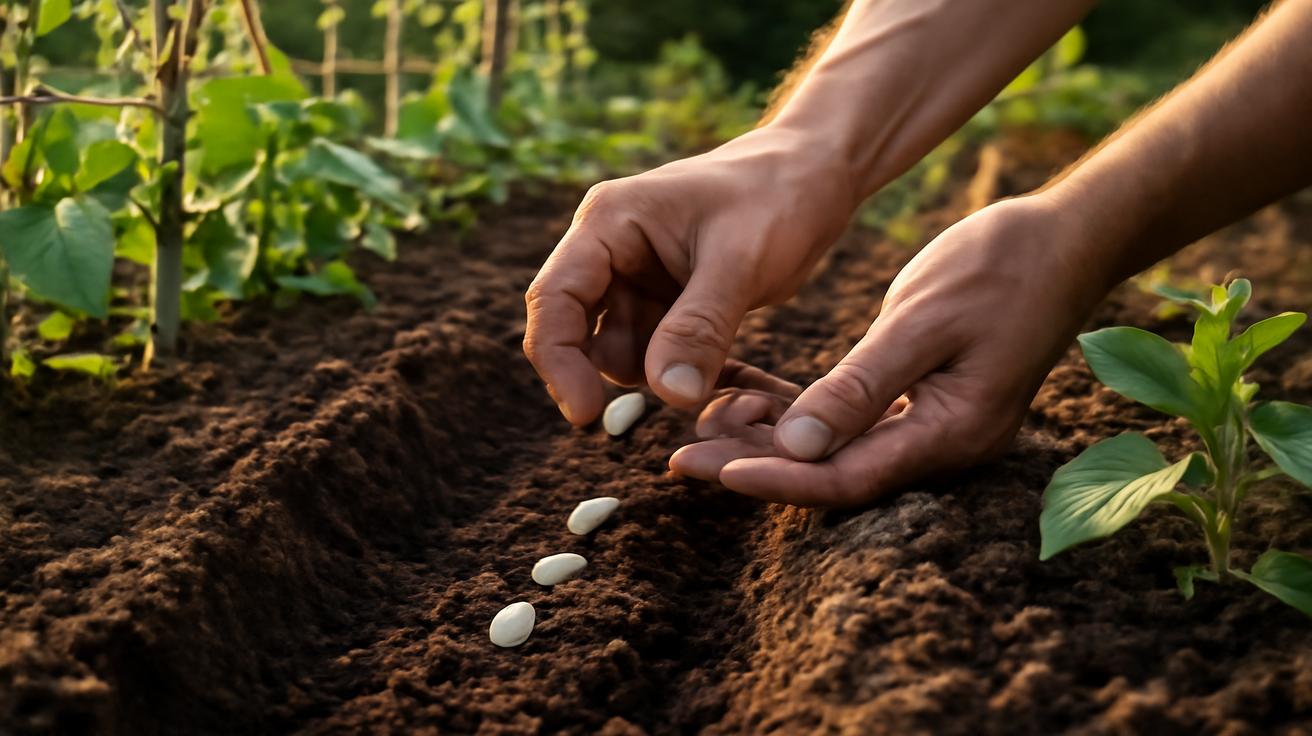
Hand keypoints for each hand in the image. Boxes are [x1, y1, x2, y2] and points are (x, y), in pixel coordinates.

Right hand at [523, 125, 855, 424]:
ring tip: (725, 373)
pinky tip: (736, 380)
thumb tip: (667, 396)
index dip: (559, 362)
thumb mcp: (741, 261)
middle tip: (680, 394)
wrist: (816, 176)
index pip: (554, 299)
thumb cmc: (779, 196)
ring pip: (622, 354)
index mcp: (608, 223)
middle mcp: (610, 252)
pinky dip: (689, 376)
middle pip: (578, 334)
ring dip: (661, 378)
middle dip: (619, 373)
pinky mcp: (667, 306)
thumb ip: (700, 327)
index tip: (586, 416)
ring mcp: (637, 281)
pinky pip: (660, 358)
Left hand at [672, 195, 1109, 505]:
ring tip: (703, 422)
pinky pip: (850, 420)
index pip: (848, 479)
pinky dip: (799, 412)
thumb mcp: (923, 319)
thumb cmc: (1000, 268)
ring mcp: (933, 424)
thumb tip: (799, 445)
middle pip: (836, 474)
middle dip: (758, 464)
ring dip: (772, 439)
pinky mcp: (921, 400)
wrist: (1062, 239)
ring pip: (838, 449)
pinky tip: (746, 397)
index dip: (775, 479)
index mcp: (951, 433)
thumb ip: (863, 385)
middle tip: (680, 456)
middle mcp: (942, 444)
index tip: (709, 469)